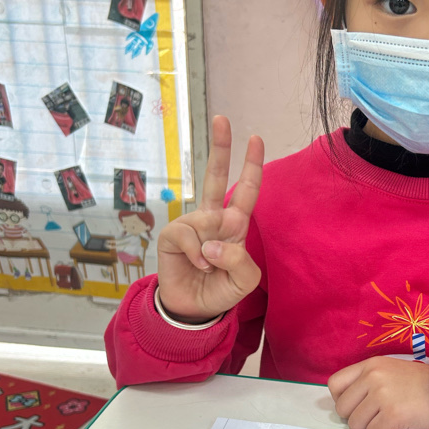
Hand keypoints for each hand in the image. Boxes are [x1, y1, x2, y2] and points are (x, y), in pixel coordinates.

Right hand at [156, 116, 263, 322]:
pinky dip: (197, 254)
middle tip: (222, 119)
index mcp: (234, 225)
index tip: (255, 138)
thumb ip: (240, 261)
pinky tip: (198, 266)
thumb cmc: (220, 290)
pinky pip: (189, 236)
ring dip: (212, 249)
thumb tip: (212, 242)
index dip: (251, 166)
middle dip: (220, 147)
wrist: (193, 310)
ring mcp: (192, 224)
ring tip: (209, 268)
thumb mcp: (245, 281)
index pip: (245, 191)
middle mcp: (213, 219)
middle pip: (217, 176)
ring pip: (206, 218)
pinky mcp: (173, 235)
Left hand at [328, 357, 428, 428]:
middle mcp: (373, 377)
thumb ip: (367, 381)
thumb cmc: (421, 385)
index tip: (356, 406)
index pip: (335, 384)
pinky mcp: (393, 414)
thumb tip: (345, 404)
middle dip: (356, 418)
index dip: (342, 400)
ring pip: (355, 424)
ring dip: (369, 428)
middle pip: (342, 408)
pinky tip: (395, 427)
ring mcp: (382, 395)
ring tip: (387, 421)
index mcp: (370, 364)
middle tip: (374, 417)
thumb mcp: (391, 371)